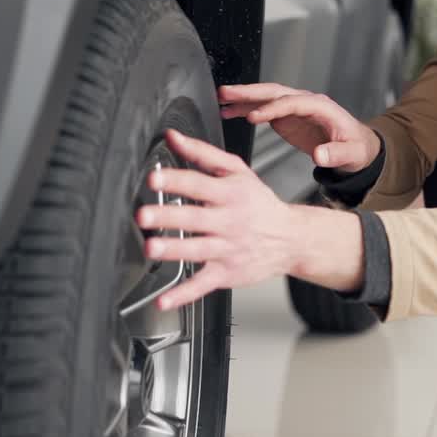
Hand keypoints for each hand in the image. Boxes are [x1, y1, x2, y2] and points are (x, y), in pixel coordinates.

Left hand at [135, 128, 303, 309]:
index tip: (154, 179)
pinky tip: (165, 300)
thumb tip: (172, 137)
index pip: (199, 184)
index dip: (176, 180)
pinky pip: (203, 285)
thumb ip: (202, 153)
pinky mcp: (227, 273)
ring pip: (198, 250)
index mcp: (230, 193)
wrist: (291, 239)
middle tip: (144, 215)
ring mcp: (228, 249)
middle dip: (169, 216)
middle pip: (195, 217)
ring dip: (173, 250)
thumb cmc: (259, 203)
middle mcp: (229, 221)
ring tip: (151, 248)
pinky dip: (184, 295)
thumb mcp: (237, 171)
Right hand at [218, 83, 380, 172]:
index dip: (273, 109)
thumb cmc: (356, 148)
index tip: (254, 117)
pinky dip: (245, 109)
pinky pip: (263, 109)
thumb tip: (321, 155)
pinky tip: (229, 111)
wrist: (357, 148)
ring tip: (220, 99)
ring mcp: (295, 108)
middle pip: (274, 92)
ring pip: (266, 97)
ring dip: (243, 97)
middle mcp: (306, 103)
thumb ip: (336, 154)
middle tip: (226, 93)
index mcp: (321, 107)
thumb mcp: (352, 153)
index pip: (293, 102)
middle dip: (250, 92)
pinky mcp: (287, 118)